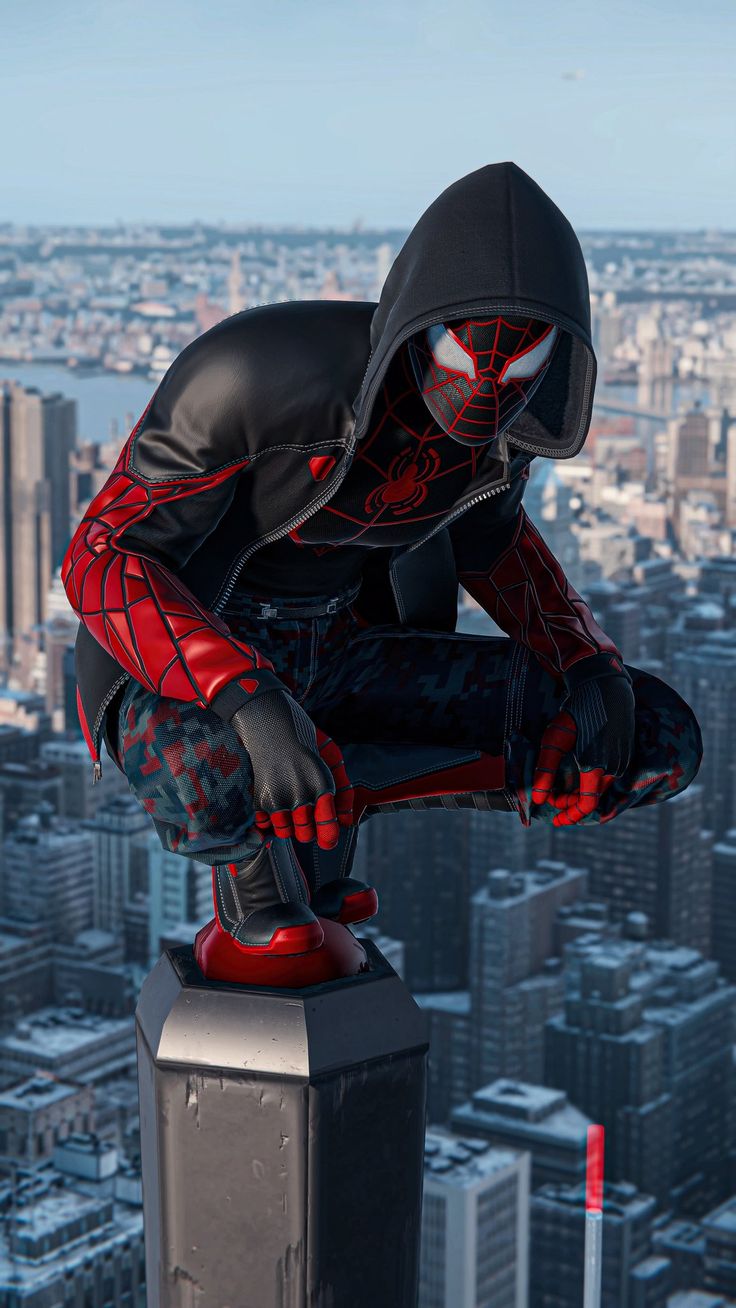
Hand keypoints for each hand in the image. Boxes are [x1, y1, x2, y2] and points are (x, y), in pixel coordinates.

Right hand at [231, 690, 352, 849]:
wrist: (267, 718)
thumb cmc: (302, 736)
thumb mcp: (330, 757)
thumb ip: (342, 790)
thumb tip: (348, 821)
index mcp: (321, 784)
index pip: (328, 826)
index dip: (328, 836)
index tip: (328, 839)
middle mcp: (300, 796)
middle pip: (306, 835)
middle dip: (308, 828)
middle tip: (305, 811)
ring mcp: (278, 799)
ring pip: (286, 833)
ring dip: (289, 825)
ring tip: (288, 805)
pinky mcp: (259, 798)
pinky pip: (266, 827)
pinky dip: (270, 823)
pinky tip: (274, 806)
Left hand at [531, 672, 634, 825]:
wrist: (605, 689)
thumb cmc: (577, 711)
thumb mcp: (555, 739)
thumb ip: (546, 770)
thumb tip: (538, 798)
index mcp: (595, 766)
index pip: (586, 805)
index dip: (570, 816)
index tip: (555, 821)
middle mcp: (613, 767)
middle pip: (591, 798)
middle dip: (570, 802)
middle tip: (551, 797)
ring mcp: (622, 761)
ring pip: (600, 787)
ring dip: (580, 791)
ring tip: (560, 786)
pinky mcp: (625, 753)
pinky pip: (608, 776)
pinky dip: (591, 781)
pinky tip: (577, 773)